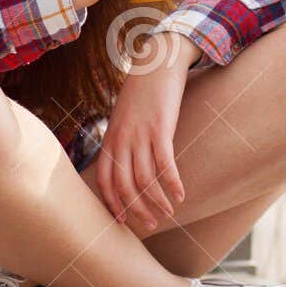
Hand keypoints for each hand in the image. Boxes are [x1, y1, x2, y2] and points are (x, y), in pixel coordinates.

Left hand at [93, 41, 196, 231]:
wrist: (156, 62)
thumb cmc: (142, 92)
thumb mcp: (123, 117)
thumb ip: (121, 140)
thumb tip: (126, 164)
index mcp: (110, 139)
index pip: (105, 180)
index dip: (112, 203)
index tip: (122, 221)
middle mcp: (121, 140)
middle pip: (124, 185)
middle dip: (137, 209)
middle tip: (150, 224)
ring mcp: (140, 134)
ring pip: (145, 178)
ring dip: (157, 200)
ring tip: (169, 212)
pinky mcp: (160, 128)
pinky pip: (165, 164)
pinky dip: (172, 183)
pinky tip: (180, 194)